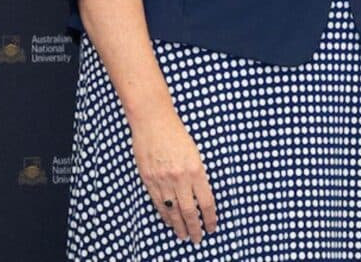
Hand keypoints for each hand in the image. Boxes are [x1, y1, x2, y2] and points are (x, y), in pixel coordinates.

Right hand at [130, 113, 217, 243]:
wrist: (153, 120)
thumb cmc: (177, 133)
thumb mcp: (195, 153)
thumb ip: (197, 174)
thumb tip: (201, 196)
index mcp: (196, 170)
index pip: (206, 202)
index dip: (210, 218)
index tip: (212, 227)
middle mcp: (180, 178)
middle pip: (189, 211)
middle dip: (195, 228)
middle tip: (198, 239)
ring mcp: (163, 180)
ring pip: (173, 211)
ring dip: (179, 226)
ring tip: (184, 236)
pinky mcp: (149, 179)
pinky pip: (158, 203)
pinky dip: (164, 215)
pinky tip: (169, 222)